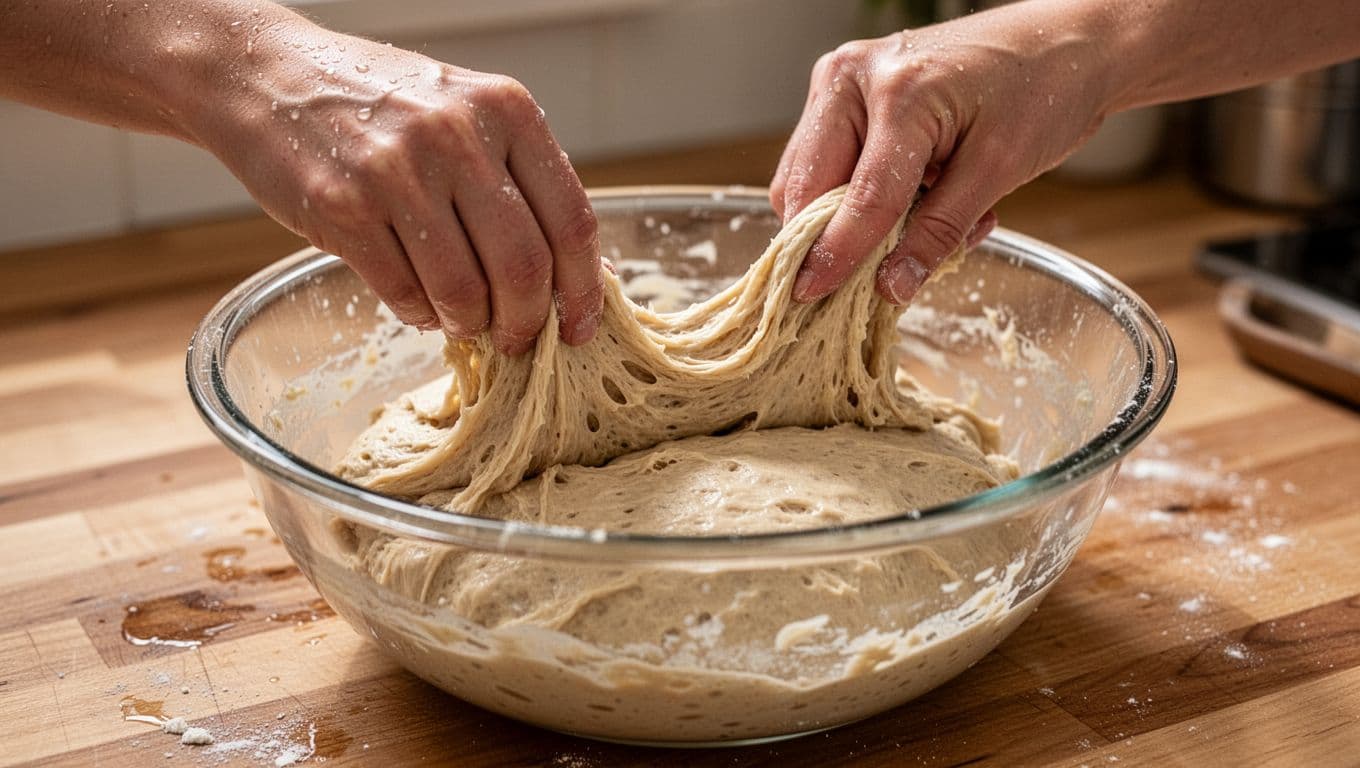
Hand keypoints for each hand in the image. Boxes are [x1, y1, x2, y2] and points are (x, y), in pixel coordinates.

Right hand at [193, 22, 601, 354]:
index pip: (571, 220)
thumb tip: (579, 270)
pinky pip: (403, 293)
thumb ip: (518, 179)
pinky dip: (419, 314)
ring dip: (470, 323)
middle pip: (525, 267)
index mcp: (506, 109)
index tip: (580, 326)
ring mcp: (398, 172)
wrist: (268, 74)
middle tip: (516, 340)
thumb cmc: (379, 103)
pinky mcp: (343, 208)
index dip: (584, 288)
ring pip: (465, 291)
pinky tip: (416, 301)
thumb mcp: (465, 113)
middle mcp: (458, 135)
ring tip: (462, 320)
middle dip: (527, 322)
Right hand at [771, 4, 1113, 303]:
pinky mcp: (847, 100)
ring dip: (845, 221)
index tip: (810, 297)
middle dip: (825, 237)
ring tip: (911, 229)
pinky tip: (913, 203)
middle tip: (856, 284)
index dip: (836, 254)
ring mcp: (843, 86)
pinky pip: (830, 167)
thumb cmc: (1044, 87)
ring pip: (808, 178)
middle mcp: (852, 79)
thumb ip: (941, 230)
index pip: (858, 195)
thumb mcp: (1000, 168)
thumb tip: (891, 287)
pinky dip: (858, 200)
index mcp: (896, 91)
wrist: (1064, 41)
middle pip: (806, 184)